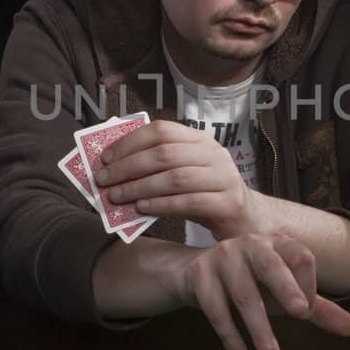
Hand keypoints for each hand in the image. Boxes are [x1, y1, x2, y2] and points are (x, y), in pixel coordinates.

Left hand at [93, 120, 259, 238]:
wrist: (246, 219)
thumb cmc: (206, 195)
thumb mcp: (184, 173)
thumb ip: (157, 167)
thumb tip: (114, 168)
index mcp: (200, 140)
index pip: (162, 130)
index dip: (130, 142)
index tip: (105, 158)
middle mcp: (214, 154)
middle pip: (165, 154)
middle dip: (128, 166)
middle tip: (103, 180)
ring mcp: (224, 177)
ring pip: (176, 178)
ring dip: (140, 187)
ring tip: (117, 196)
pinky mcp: (228, 203)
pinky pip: (189, 202)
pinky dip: (160, 205)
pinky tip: (141, 209)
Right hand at [172, 231, 349, 349]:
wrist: (196, 275)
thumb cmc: (252, 283)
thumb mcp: (285, 294)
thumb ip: (318, 309)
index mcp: (277, 244)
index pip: (301, 257)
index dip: (308, 285)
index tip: (305, 312)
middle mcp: (251, 245)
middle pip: (271, 266)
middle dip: (286, 289)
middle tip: (300, 314)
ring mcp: (222, 257)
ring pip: (244, 296)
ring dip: (260, 331)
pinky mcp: (199, 275)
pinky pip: (216, 308)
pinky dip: (230, 336)